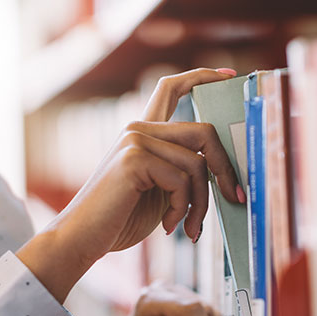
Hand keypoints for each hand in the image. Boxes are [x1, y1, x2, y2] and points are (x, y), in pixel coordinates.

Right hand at [17, 68, 243, 303]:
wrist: (82, 239)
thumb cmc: (121, 219)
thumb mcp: (160, 191)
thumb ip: (183, 172)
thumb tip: (226, 171)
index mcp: (142, 131)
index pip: (172, 87)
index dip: (203, 77)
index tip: (230, 76)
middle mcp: (138, 128)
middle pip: (204, 132)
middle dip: (226, 168)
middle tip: (234, 196)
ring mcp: (135, 140)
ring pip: (197, 163)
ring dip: (201, 202)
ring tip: (190, 227)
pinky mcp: (134, 159)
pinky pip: (182, 181)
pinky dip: (183, 209)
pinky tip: (169, 226)